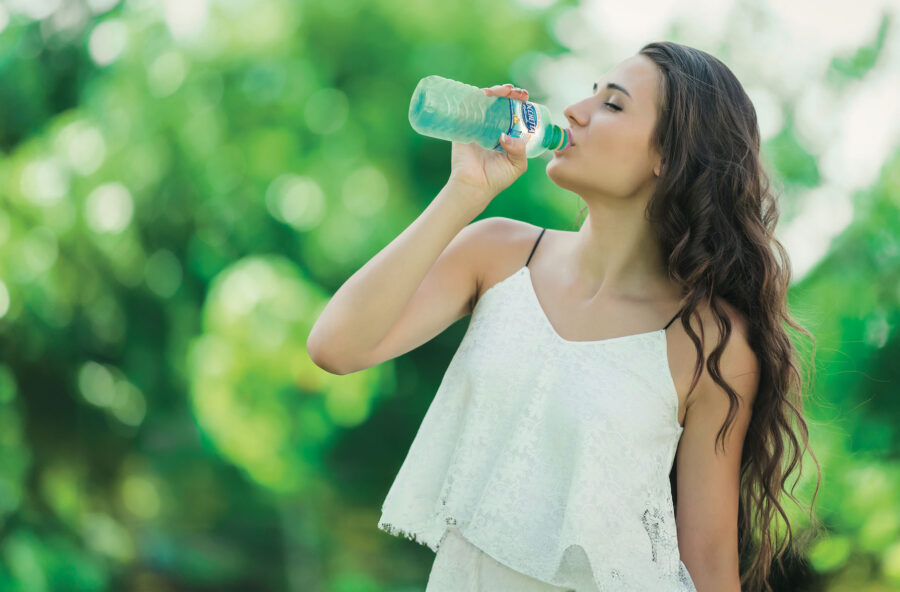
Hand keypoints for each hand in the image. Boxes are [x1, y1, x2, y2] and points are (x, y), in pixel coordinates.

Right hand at [447, 83, 529, 203]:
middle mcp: (493, 126)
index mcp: (508, 133)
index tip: (525, 97)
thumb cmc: (496, 179)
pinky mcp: (463, 125)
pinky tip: (484, 94)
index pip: (515, 111)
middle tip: (516, 92)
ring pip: (487, 101)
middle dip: (510, 92)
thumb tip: (505, 135)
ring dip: (496, 90)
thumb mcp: (517, 165)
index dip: (520, 101)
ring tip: (503, 91)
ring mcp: (478, 124)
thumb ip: (519, 150)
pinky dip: (476, 96)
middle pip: (502, 102)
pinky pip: (468, 106)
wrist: (473, 186)